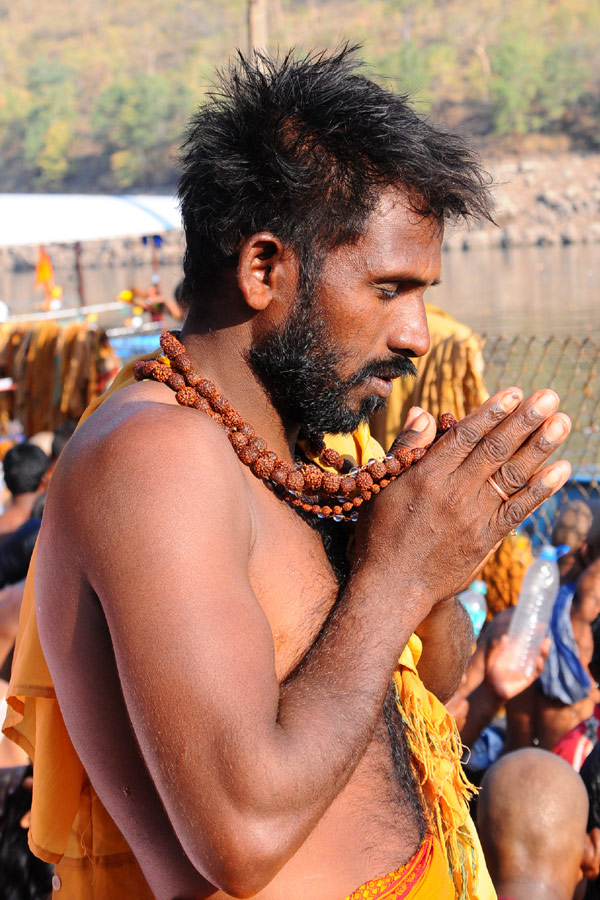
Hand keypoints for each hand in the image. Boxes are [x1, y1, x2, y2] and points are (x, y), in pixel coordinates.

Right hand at [355, 388, 570, 612]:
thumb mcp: (382, 485)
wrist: (392, 586)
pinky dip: (541, 490)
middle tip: (548, 397)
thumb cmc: (380, 533)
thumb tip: (424, 413)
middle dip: (524, 420)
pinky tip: (561, 469)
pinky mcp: (485, 539)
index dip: (492, 412)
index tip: (514, 392)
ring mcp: (472, 517)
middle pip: (495, 449)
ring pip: (512, 475)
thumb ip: (407, 448)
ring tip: (562, 422)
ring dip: (540, 447)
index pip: (465, 436)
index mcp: (426, 476)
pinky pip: (518, 510)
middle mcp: (453, 493)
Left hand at [485, 634, 549, 700]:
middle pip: (537, 651)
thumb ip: (496, 648)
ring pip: (539, 660)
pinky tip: (539, 660)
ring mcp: (527, 670)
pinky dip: (538, 666)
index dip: (535, 636)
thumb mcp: (491, 657)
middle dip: (543, 645)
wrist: (491, 688)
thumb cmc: (491, 671)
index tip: (541, 627)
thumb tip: (504, 637)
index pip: (528, 643)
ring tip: (545, 645)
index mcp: (516, 653)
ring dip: (543, 653)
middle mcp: (524, 661)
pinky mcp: (527, 679)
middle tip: (546, 637)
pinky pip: (535, 672)